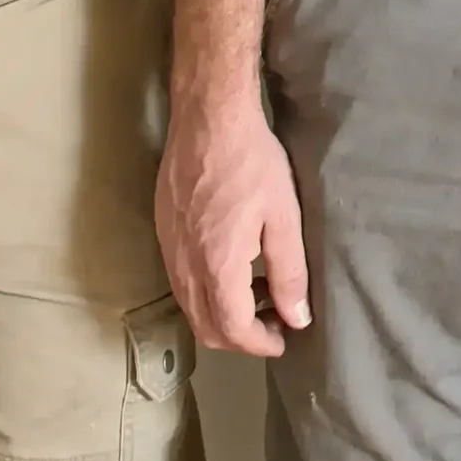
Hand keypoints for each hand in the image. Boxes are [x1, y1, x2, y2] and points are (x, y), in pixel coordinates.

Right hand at [156, 95, 309, 356]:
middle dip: (240, 338)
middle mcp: (185, 265)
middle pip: (205, 328)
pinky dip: (205, 290)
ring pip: (189, 306)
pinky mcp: (163, 230)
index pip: (233, 330)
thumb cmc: (252, 162)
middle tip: (273, 321)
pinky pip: (180, 280)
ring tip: (257, 292)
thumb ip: (290, 273)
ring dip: (221, 314)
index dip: (260, 344)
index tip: (284, 337)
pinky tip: (231, 265)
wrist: (208, 116)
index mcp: (217, 266)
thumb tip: (297, 318)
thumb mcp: (284, 217)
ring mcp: (169, 248)